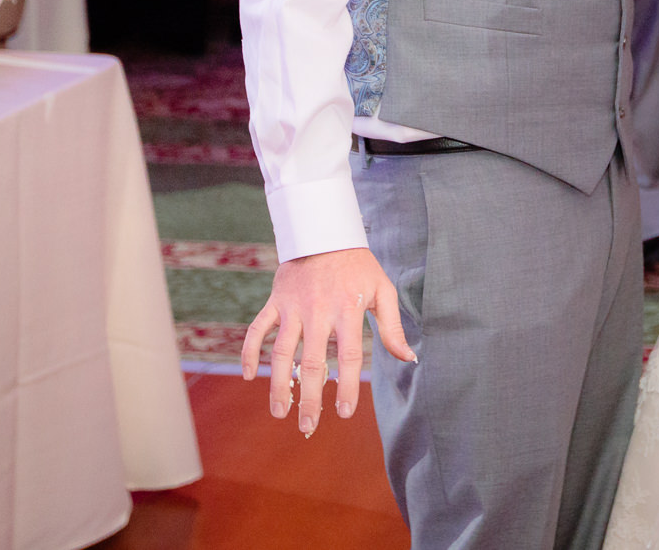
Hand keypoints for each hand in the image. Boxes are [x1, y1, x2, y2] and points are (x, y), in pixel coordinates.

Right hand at [241, 246, 414, 435]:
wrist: (324, 232)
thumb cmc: (358, 265)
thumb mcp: (382, 290)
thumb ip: (393, 327)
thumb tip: (409, 359)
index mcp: (348, 310)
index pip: (349, 357)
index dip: (346, 387)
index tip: (343, 413)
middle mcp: (319, 312)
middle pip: (312, 363)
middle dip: (309, 399)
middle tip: (308, 427)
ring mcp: (293, 308)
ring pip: (281, 353)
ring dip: (278, 385)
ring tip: (280, 412)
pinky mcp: (275, 302)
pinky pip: (257, 330)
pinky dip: (250, 352)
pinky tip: (248, 376)